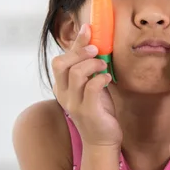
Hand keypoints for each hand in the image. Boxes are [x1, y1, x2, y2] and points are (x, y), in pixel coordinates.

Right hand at [52, 24, 121, 147]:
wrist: (102, 140)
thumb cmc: (98, 110)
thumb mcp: (90, 85)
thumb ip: (89, 68)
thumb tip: (95, 43)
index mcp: (61, 87)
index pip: (61, 59)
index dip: (75, 42)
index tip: (88, 28)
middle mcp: (63, 94)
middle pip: (60, 64)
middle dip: (80, 52)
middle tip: (96, 50)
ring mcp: (74, 104)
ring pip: (76, 73)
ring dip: (93, 64)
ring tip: (104, 66)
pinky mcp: (88, 111)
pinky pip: (91, 88)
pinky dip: (101, 78)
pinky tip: (108, 79)